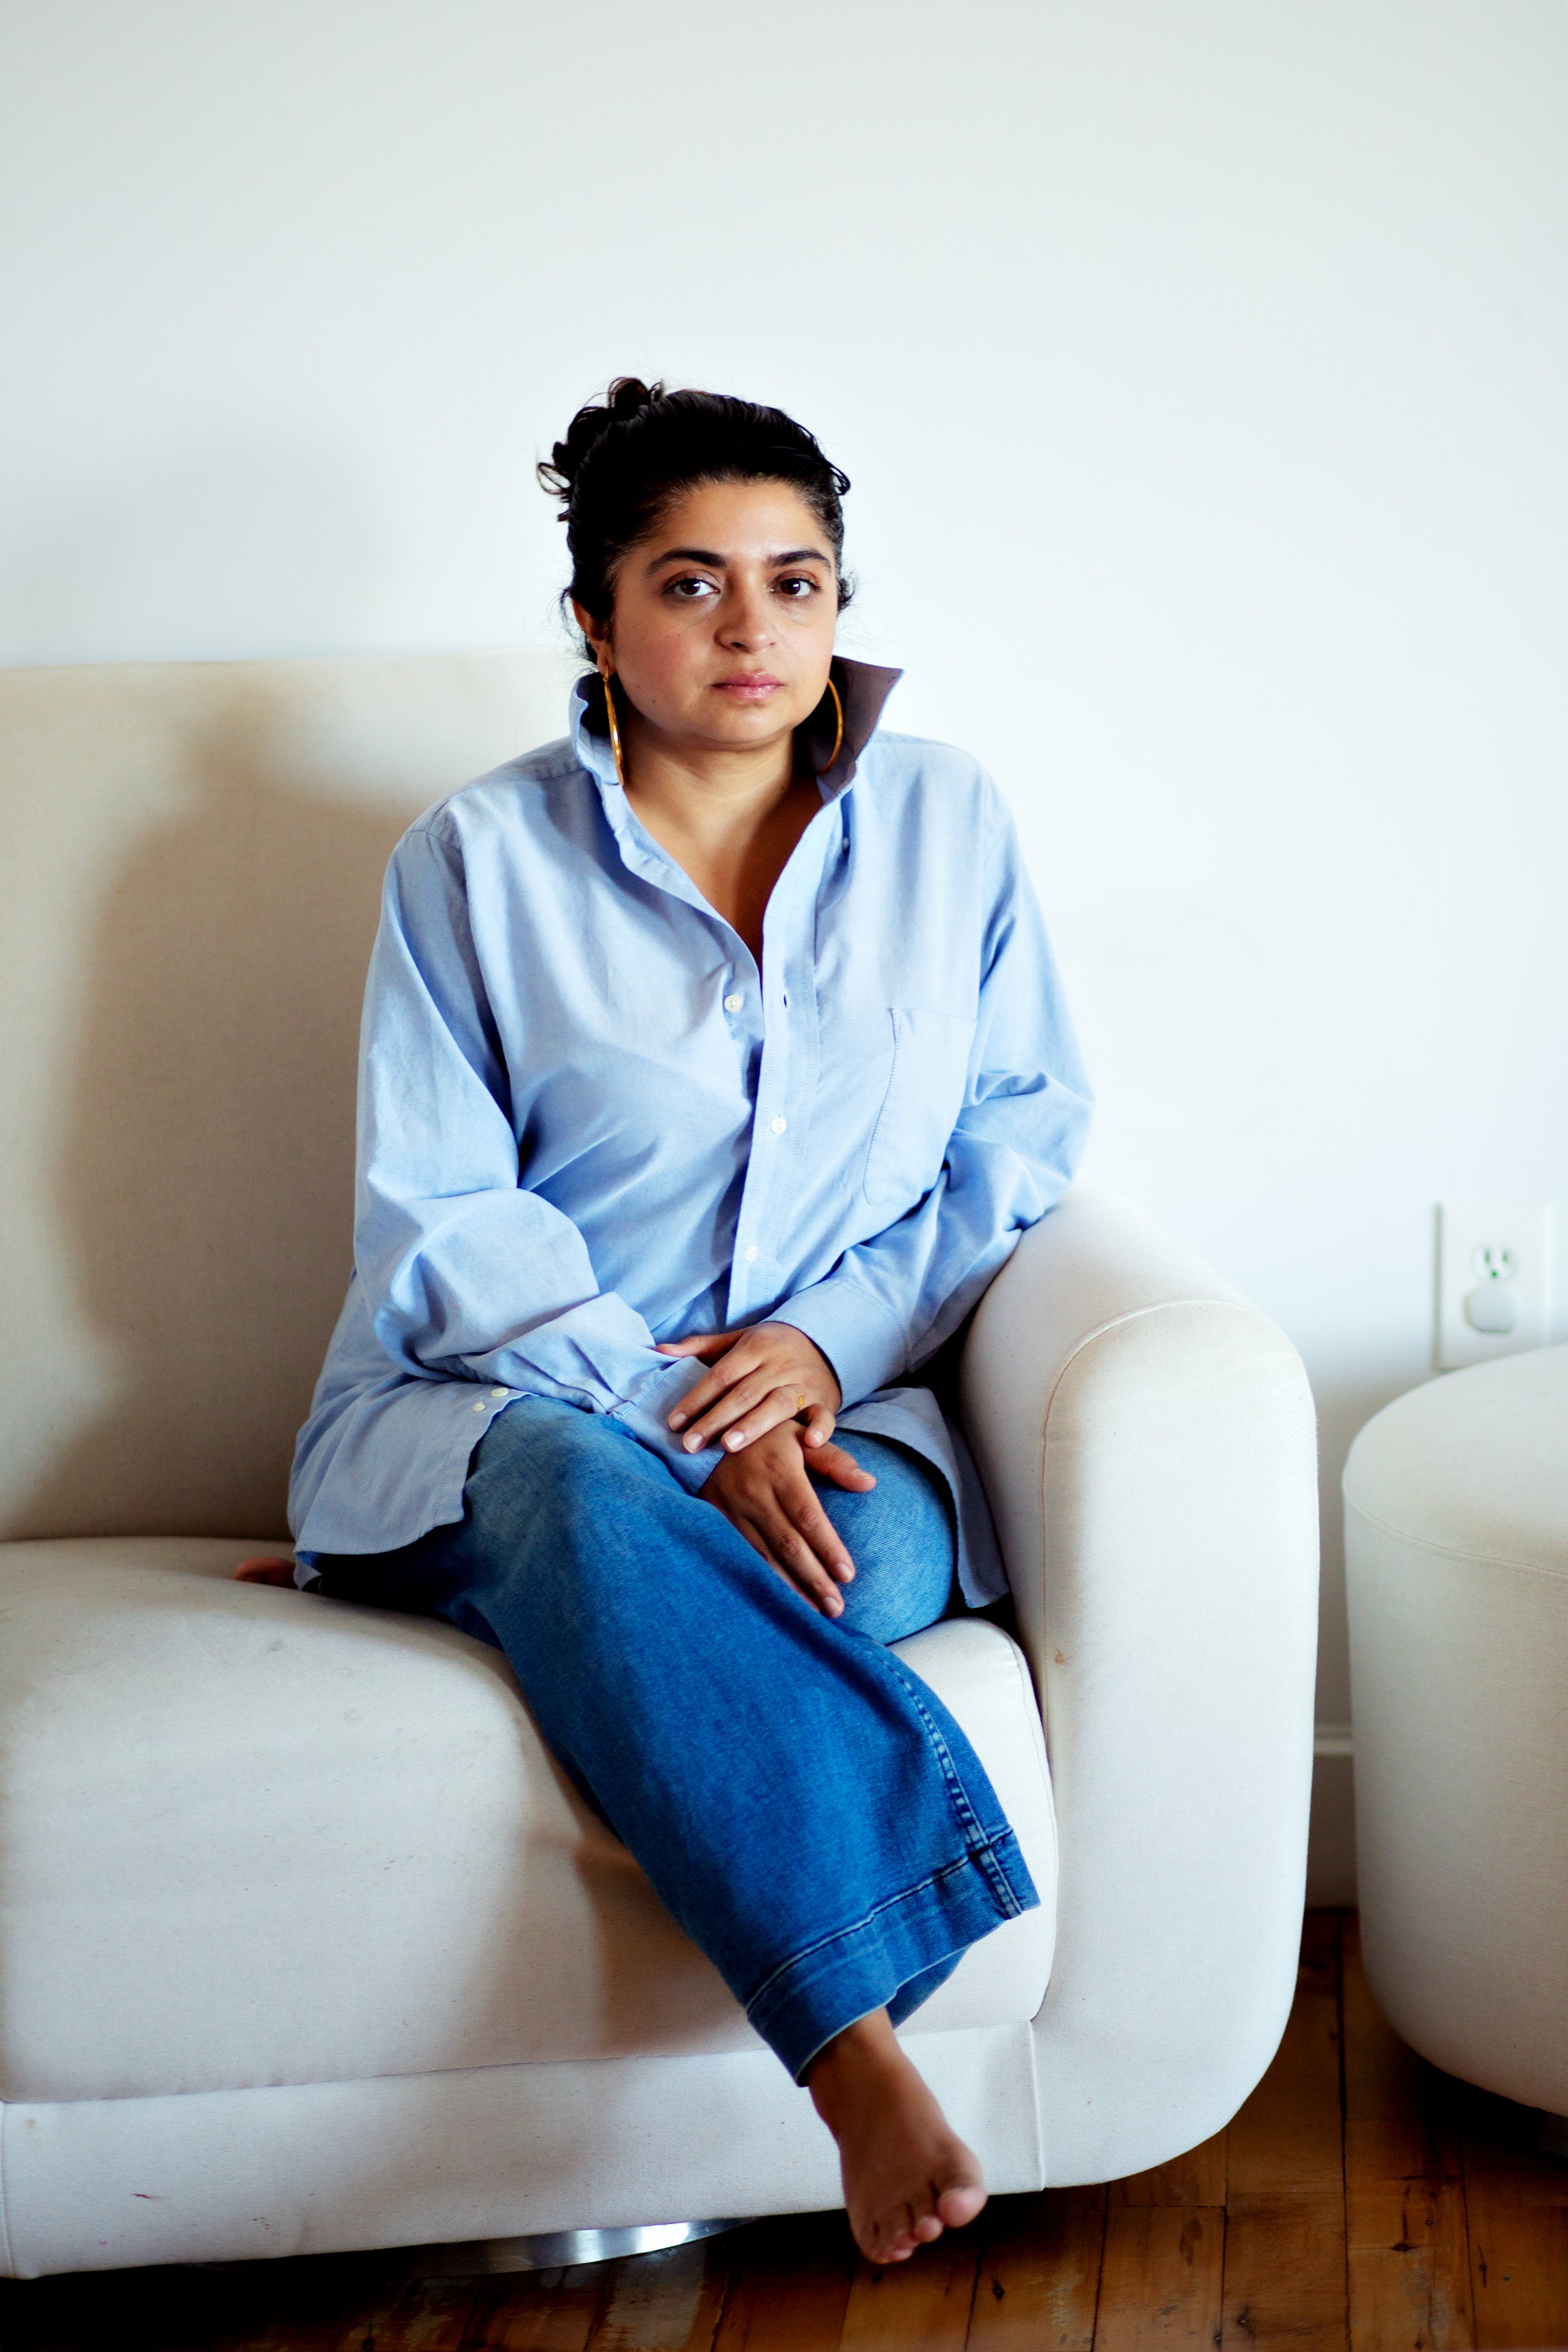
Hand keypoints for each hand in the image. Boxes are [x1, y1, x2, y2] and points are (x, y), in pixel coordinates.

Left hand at [658, 1321, 840, 1456]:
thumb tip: (659, 1350)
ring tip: (729, 1446)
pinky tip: (808, 1443)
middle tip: (690, 1445)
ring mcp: (803, 1383)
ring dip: (754, 1425)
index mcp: (754, 1347)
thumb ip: (699, 1347)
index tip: (673, 1422)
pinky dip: (820, 1428)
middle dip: (715, 1420)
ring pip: (778, 1404)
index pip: (720, 1375)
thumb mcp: (736, 1340)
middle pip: (744, 1393)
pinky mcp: (824, 1401)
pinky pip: (824, 1415)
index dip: (696, 1398)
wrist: (823, 1342)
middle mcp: (778, 1364)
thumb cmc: (768, 1348)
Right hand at [700, 1423, 875, 1615]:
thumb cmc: (766, 1436)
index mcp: (779, 1470)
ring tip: (817, 1611)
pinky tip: (780, 1599)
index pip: (808, 1516)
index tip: (848, 1575)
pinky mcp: (714, 1521)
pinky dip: (763, 1580)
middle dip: (814, 1578)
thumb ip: (835, 1461)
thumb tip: (869, 1483)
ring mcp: (731, 1509)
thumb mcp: (800, 1436)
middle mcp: (754, 1492)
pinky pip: (741, 1557)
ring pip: (764, 1557)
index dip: (828, 1548)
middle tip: (837, 1607)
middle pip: (788, 1544)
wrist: (707, 1434)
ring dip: (791, 1588)